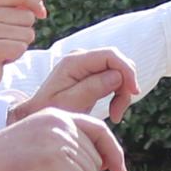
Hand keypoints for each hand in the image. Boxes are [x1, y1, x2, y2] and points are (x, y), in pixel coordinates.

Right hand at [0, 107, 126, 170]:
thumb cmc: (2, 167)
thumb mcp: (39, 147)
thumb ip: (68, 148)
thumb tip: (107, 164)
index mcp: (56, 115)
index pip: (100, 131)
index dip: (114, 154)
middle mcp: (60, 122)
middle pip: (96, 161)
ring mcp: (59, 139)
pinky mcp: (55, 160)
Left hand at [25, 46, 143, 122]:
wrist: (37, 115)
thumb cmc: (49, 111)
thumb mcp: (70, 104)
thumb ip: (92, 88)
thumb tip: (117, 76)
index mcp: (74, 61)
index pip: (110, 55)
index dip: (127, 70)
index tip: (133, 92)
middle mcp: (82, 58)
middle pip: (118, 62)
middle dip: (125, 86)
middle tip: (118, 113)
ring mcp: (87, 65)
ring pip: (119, 72)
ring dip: (123, 93)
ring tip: (115, 115)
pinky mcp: (92, 74)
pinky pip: (115, 79)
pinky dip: (119, 95)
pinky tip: (113, 111)